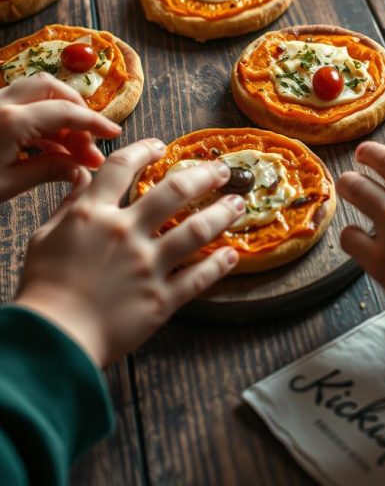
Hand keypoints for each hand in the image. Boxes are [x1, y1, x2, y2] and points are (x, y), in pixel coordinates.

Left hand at [0, 74, 119, 201]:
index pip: (65, 112)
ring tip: (71, 148)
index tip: (114, 134)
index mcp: (10, 121)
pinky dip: (40, 116)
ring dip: (59, 112)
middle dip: (77, 110)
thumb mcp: (8, 184)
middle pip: (52, 88)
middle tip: (88, 143)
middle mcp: (1, 101)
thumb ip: (48, 170)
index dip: (94, 122)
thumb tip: (81, 168)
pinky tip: (49, 144)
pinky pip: (21, 102)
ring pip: (36, 90)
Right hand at [16, 138, 241, 365]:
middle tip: (222, 170)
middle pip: (174, 191)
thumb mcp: (44, 237)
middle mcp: (126, 232)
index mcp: (94, 214)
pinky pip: (197, 278)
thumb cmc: (44, 288)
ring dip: (222, 213)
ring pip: (196, 230)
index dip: (143, 150)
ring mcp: (147, 265)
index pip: (122, 167)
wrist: (54, 338)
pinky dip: (219, 265)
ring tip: (239, 203)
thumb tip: (82, 177)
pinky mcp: (160, 299)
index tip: (160, 146)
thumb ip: (69, 205)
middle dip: (203, 176)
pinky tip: (232, 254)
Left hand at [337, 143, 384, 364]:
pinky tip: (359, 237)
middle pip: (358, 182)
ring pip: (350, 208)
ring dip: (347, 201)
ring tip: (350, 204)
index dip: (369, 153)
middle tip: (349, 181)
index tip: (363, 153)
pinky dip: (352, 237)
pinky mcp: (379, 264)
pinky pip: (350, 241)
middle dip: (349, 179)